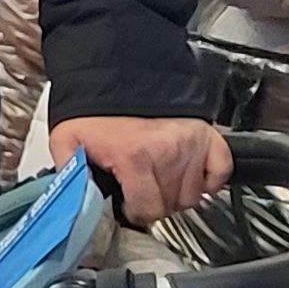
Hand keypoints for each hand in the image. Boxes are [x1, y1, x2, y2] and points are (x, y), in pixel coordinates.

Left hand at [52, 115, 231, 224]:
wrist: (121, 74)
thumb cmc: (97, 109)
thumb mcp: (68, 138)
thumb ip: (68, 172)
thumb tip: (72, 202)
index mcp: (135, 157)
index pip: (147, 209)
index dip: (135, 212)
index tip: (128, 204)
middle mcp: (168, 152)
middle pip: (171, 205)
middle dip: (154, 204)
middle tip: (141, 190)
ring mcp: (191, 144)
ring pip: (194, 195)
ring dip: (177, 193)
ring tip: (160, 180)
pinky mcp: (207, 136)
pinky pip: (220, 171)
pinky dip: (209, 180)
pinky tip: (190, 177)